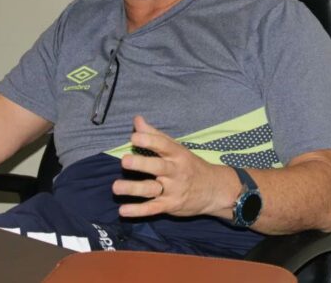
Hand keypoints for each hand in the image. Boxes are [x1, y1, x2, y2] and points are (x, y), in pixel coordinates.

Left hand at [112, 116, 236, 218]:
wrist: (215, 191)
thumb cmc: (189, 165)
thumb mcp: (176, 148)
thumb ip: (154, 135)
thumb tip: (136, 120)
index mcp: (177, 155)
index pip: (163, 146)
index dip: (149, 141)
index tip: (134, 137)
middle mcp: (175, 172)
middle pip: (158, 167)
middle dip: (142, 164)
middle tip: (125, 161)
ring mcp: (173, 190)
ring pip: (152, 189)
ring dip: (133, 189)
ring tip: (115, 187)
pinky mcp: (170, 205)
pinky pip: (153, 208)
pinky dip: (138, 211)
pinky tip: (123, 210)